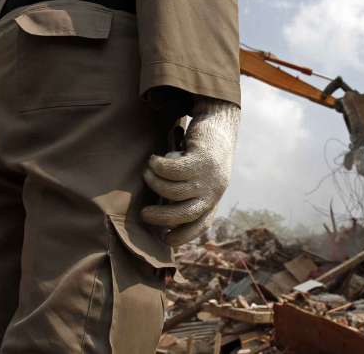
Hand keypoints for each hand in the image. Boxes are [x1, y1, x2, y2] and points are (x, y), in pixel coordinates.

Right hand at [142, 98, 239, 245]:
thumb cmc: (205, 154)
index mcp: (214, 199)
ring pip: (173, 190)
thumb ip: (190, 195)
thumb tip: (163, 217)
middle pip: (184, 214)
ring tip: (146, 174)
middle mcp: (213, 191)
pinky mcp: (200, 159)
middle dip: (160, 218)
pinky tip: (153, 160)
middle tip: (144, 214)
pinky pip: (172, 170)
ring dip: (154, 183)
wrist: (220, 124)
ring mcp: (208, 176)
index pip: (200, 225)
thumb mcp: (203, 178)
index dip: (183, 235)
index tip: (165, 240)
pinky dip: (158, 166)